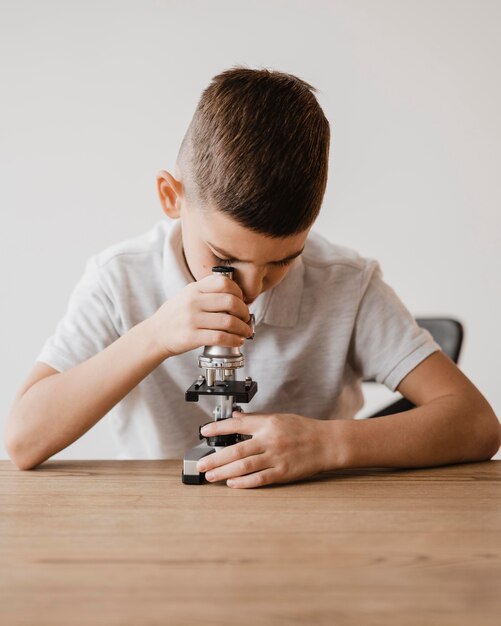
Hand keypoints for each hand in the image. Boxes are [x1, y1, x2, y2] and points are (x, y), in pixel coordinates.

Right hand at [149, 274, 252, 358]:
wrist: (155, 334)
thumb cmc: (174, 316)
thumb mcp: (186, 295)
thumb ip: (206, 292)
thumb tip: (235, 296)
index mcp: (194, 289)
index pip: (224, 283)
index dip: (239, 292)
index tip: (243, 301)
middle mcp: (193, 302)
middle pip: (230, 301)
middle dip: (244, 311)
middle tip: (246, 318)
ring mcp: (192, 319)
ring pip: (228, 321)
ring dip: (243, 328)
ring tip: (245, 332)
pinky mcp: (192, 336)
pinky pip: (220, 337)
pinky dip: (233, 340)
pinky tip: (237, 341)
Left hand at [197, 411, 334, 487]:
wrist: (327, 443)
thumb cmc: (304, 430)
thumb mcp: (279, 418)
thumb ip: (256, 419)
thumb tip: (235, 417)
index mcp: (269, 424)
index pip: (238, 424)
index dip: (218, 428)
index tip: (204, 432)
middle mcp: (270, 440)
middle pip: (237, 450)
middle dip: (216, 458)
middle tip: (201, 464)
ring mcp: (277, 457)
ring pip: (245, 466)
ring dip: (224, 471)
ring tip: (211, 476)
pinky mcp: (283, 473)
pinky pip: (260, 478)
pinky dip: (244, 482)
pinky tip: (232, 483)